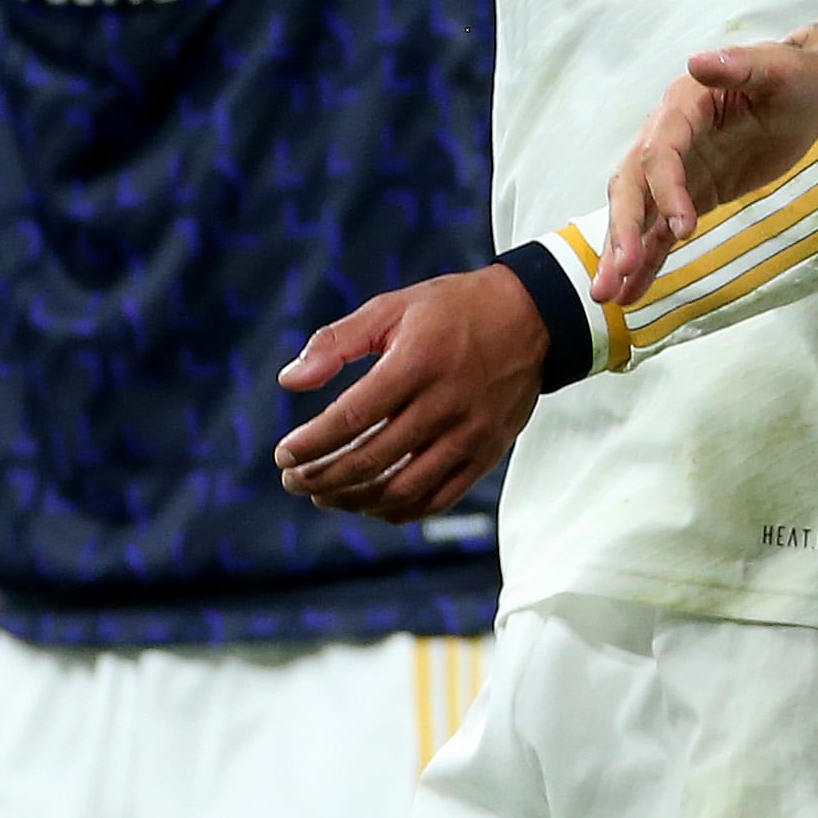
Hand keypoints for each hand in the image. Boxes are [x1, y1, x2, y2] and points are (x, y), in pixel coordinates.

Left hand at [274, 265, 548, 520]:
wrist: (533, 317)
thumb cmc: (454, 309)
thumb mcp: (393, 307)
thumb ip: (336, 341)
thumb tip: (288, 381)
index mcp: (418, 362)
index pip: (352, 417)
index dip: (311, 443)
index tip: (283, 454)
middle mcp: (446, 403)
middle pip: (372, 459)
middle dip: (321, 477)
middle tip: (292, 479)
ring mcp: (470, 433)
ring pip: (402, 489)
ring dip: (354, 500)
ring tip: (324, 494)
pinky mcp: (487, 453)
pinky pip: (437, 498)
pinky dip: (398, 510)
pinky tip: (370, 503)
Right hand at [597, 37, 817, 305]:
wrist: (806, 95)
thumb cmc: (795, 78)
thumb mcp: (778, 70)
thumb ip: (739, 67)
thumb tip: (697, 61)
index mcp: (683, 105)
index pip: (661, 151)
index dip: (666, 189)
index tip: (682, 228)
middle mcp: (667, 138)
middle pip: (632, 185)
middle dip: (623, 228)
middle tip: (619, 271)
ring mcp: (675, 171)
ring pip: (636, 213)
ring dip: (620, 253)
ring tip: (606, 296)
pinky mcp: (688, 195)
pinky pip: (659, 233)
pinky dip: (646, 263)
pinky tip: (630, 296)